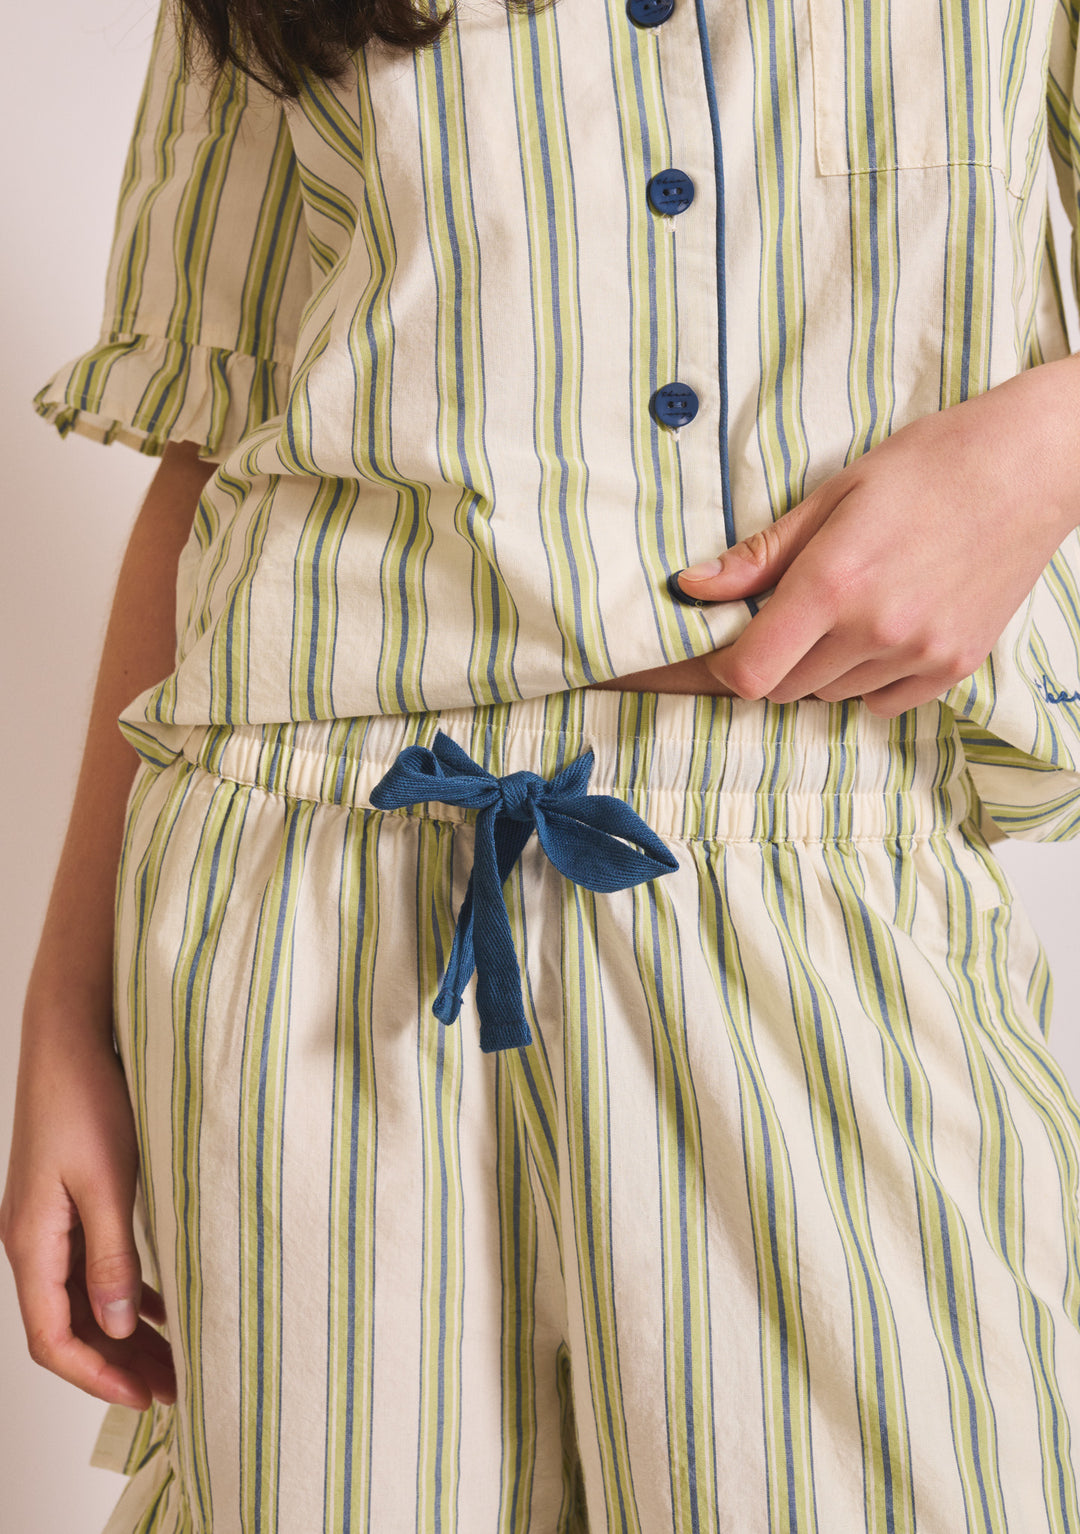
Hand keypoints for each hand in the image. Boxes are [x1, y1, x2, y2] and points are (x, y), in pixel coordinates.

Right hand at [1, 1014, 174, 1409]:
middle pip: (72, 1326)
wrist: (71, 1040)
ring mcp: (50, 1223)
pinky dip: (126, 1293)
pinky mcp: (70, 1203)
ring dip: (126, 1332)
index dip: (96, 1376)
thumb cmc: (86, 1101)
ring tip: (176, 1359)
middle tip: (173, 1391)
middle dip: (119, 1365)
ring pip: (86, 1299)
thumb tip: (120, 1328)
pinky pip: (93, 1267)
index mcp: (32, 1242)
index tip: (144, 1398)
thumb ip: (113, 1257)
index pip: (53, 1338)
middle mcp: (33, 1240)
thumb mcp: (109, 1183)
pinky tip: (160, 1306)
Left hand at [673, 355, 1079, 715]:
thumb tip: (692, 587)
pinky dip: (869, 680)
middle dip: (773, 660)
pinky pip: (883, 702)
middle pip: (785, 689)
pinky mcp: (955, 666)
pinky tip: (884, 630)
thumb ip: (761, 553)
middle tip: (790, 615)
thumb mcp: (832, 495)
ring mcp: (919, 654)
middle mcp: (875, 629)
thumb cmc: (926, 467)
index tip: (725, 645)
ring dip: (821, 668)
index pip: (749, 673)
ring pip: (832, 695)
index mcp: (832, 584)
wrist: (1029, 467)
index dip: (724, 666)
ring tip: (847, 612)